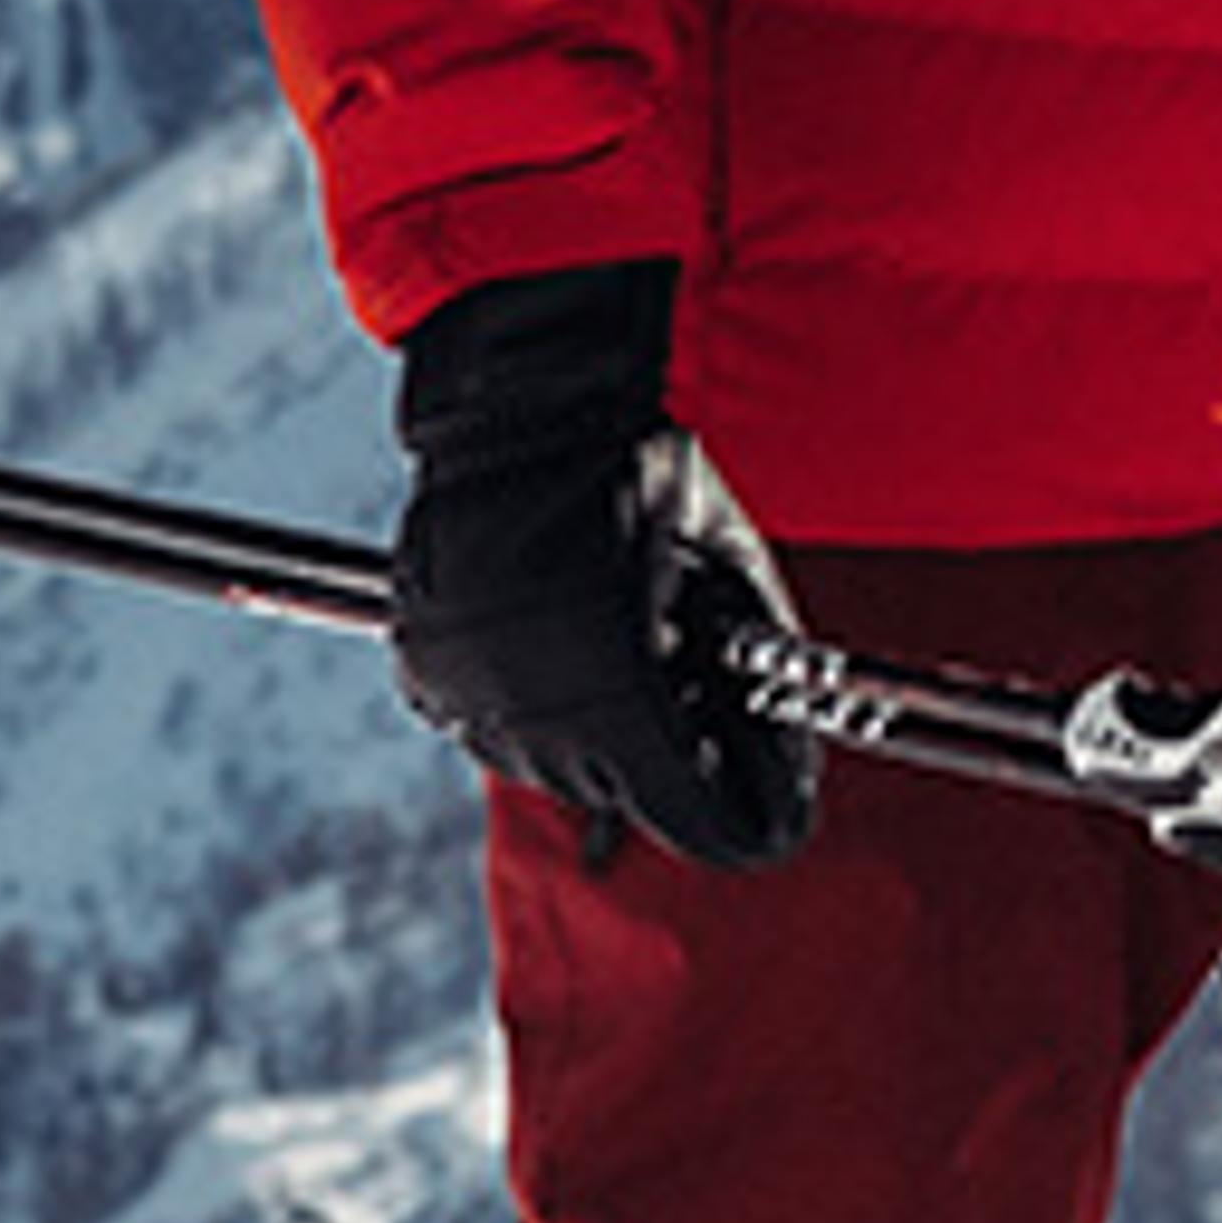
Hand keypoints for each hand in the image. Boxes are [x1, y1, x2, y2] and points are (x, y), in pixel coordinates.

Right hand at [389, 263, 818, 869]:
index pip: (701, 820)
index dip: (747, 814)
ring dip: (608, 736)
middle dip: (678, 758)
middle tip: (693, 678)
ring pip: (568, 774)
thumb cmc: (634, 472)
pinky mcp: (428, 679)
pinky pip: (504, 732)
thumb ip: (767, 671)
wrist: (518, 401)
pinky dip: (543, 705)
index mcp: (621, 685)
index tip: (773, 801)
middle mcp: (537, 710)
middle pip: (635, 800)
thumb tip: (793, 765)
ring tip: (623, 641)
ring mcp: (472, 700)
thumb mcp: (733, 567)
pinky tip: (565, 638)